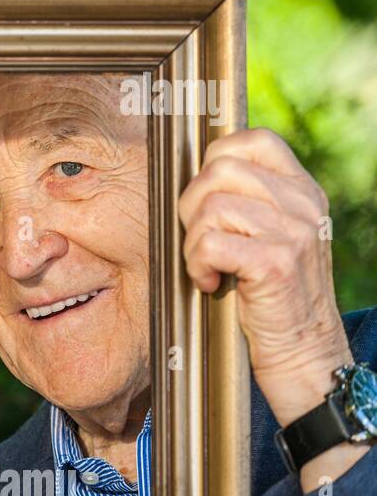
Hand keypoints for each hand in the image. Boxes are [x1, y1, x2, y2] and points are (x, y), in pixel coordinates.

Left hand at [179, 128, 364, 485]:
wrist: (304, 354)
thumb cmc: (271, 297)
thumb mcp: (270, 237)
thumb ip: (246, 201)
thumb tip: (191, 176)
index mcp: (303, 191)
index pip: (252, 140)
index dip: (214, 161)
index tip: (207, 201)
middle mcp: (304, 205)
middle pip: (218, 171)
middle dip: (192, 208)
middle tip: (202, 242)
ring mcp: (294, 232)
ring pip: (209, 208)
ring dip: (194, 243)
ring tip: (212, 268)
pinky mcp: (276, 263)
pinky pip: (209, 243)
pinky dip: (198, 266)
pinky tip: (213, 282)